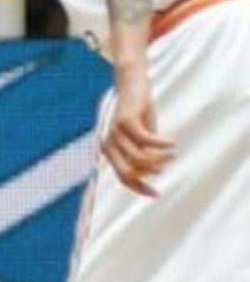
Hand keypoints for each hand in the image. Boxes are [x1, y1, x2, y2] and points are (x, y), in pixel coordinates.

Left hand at [103, 70, 174, 197]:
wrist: (132, 86)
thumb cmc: (138, 115)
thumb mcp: (141, 138)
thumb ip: (143, 155)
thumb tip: (153, 172)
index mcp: (109, 151)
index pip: (123, 178)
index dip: (139, 188)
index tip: (156, 195)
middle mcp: (109, 144)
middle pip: (128, 172)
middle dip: (149, 175)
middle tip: (165, 168)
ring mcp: (116, 132)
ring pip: (140, 158)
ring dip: (160, 158)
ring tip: (172, 153)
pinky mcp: (126, 121)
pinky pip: (147, 140)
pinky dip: (162, 144)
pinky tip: (172, 142)